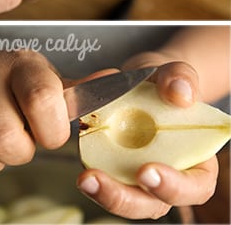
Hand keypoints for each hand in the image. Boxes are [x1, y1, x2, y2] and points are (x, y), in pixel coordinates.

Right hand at [0, 43, 70, 177]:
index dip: (51, 129)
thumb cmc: (11, 79)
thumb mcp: (45, 78)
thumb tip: (118, 83)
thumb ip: (79, 92)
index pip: (41, 99)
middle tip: (20, 138)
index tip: (49, 130)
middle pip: (4, 139)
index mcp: (18, 63)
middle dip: (20, 151)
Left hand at [77, 59, 218, 218]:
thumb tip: (181, 94)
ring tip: (85, 179)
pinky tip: (81, 168)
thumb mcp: (173, 72)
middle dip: (127, 198)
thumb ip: (181, 78)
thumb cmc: (162, 82)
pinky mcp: (112, 169)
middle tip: (101, 180)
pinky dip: (92, 178)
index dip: (175, 187)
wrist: (137, 81)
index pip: (195, 185)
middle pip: (154, 203)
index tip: (148, 172)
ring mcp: (137, 175)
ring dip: (104, 194)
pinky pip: (105, 181)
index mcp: (195, 159)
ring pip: (126, 199)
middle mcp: (168, 175)